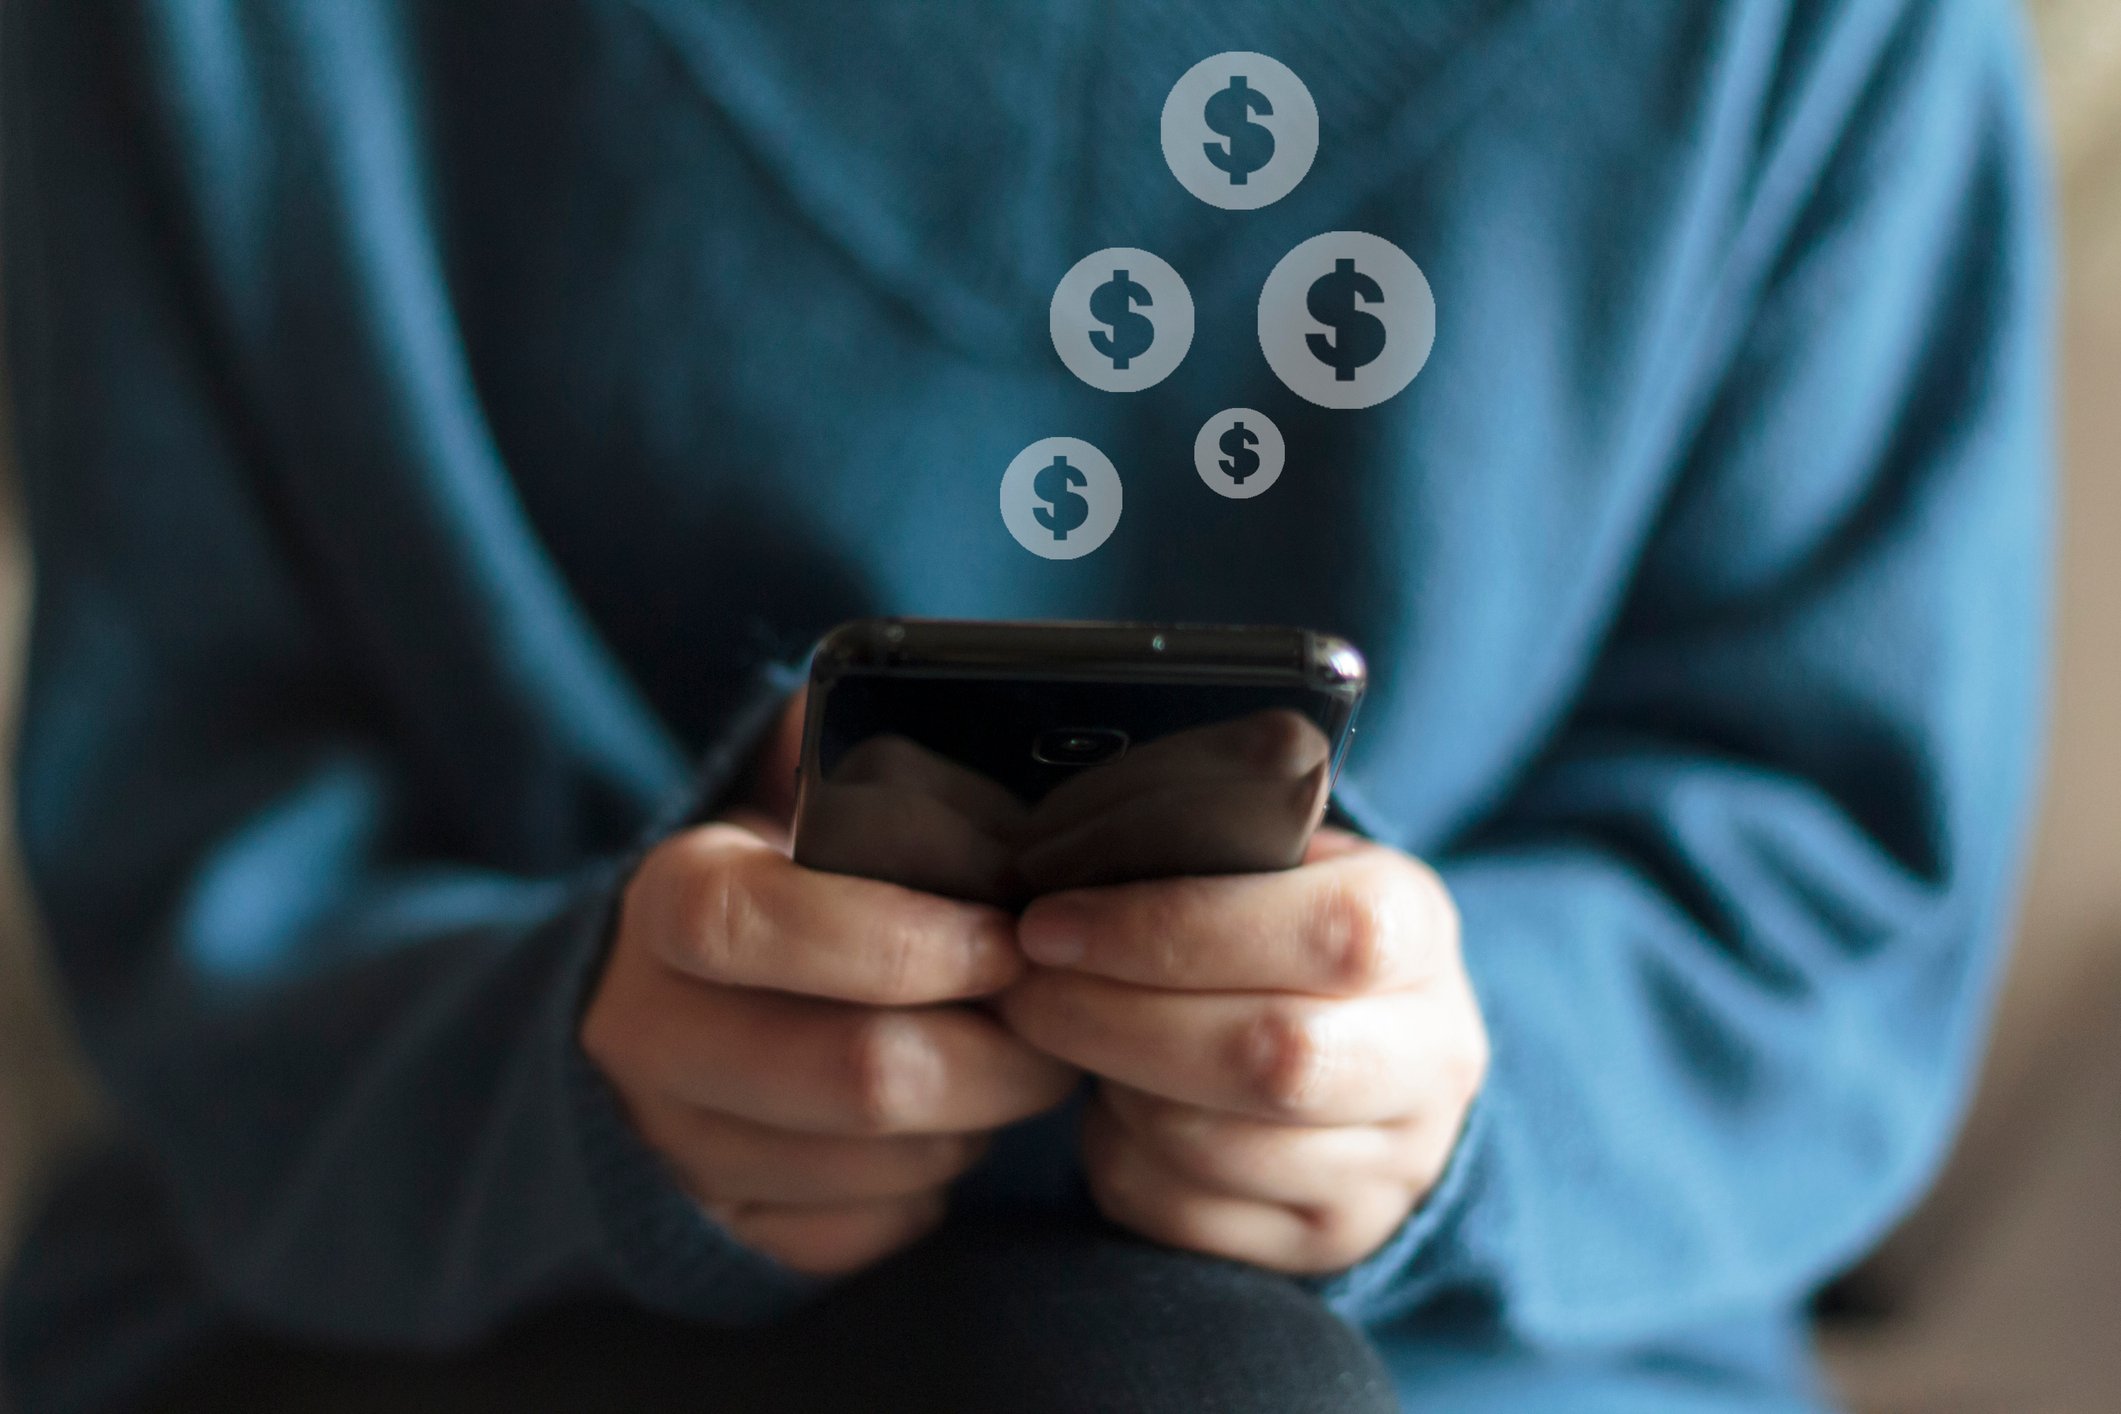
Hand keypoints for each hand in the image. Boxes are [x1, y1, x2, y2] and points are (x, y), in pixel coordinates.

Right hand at [582, 699, 1078, 1275]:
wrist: (663, 1011)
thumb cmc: (779, 886)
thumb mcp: (781, 798)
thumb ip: (837, 744)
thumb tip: (919, 688)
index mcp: (669, 903)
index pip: (759, 925)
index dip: (903, 939)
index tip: (1008, 935)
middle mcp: (648, 1033)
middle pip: (855, 1074)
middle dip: (997, 1053)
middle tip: (1058, 1016)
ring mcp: (680, 1145)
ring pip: (882, 1164)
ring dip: (980, 1119)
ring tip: (1013, 1060)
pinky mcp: (723, 1231)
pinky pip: (868, 1233)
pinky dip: (935, 1185)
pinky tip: (949, 1125)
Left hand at [997, 829, 1486, 1274]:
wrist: (1373, 1049)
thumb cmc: (1281, 924)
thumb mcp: (1275, 858)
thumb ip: (1199, 847)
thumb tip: (1070, 863)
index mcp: (1418, 930)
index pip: (1327, 933)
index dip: (1173, 929)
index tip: (1053, 925)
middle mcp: (1431, 1057)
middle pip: (1274, 1056)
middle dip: (1115, 1019)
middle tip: (1025, 988)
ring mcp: (1390, 1165)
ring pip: (1217, 1146)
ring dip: (1111, 1088)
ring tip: (1067, 1034)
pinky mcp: (1330, 1240)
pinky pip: (1185, 1215)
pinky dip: (1116, 1157)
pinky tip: (1109, 1104)